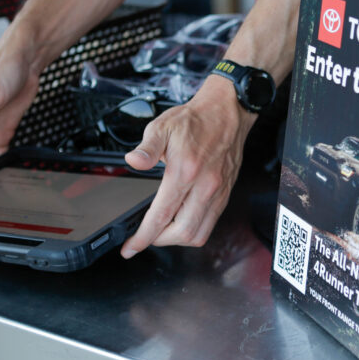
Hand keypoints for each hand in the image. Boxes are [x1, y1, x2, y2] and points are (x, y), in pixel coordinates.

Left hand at [120, 76, 255, 252]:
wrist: (227, 112)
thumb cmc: (195, 120)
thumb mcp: (162, 127)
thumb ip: (146, 148)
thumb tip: (133, 161)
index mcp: (185, 171)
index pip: (161, 216)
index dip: (143, 237)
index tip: (131, 248)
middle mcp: (204, 186)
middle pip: (181, 233)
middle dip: (159, 241)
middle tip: (145, 237)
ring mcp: (218, 192)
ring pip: (199, 234)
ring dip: (177, 239)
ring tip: (162, 232)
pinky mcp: (225, 193)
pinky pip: (211, 224)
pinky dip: (193, 230)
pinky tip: (181, 221)